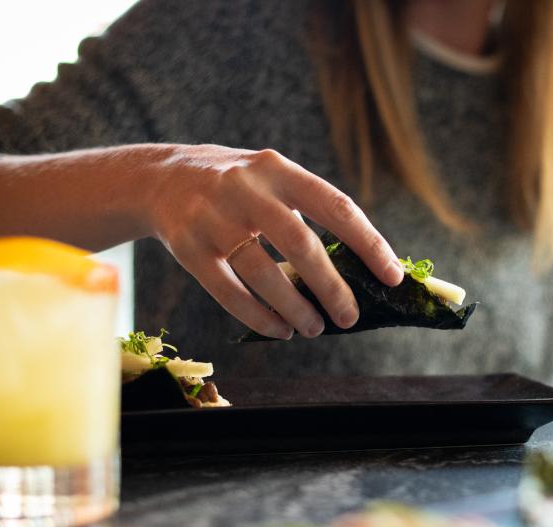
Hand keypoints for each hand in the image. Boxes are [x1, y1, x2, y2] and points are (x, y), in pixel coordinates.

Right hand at [143, 144, 403, 338]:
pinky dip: (259, 317)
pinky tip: (280, 330)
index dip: (369, 244)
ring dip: (295, 308)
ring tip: (315, 328)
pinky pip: (228, 292)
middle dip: (331, 287)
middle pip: (300, 244)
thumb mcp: (272, 179)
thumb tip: (359, 267)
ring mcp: (213, 218)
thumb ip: (308, 212)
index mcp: (278, 169)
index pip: (336, 206)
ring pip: (263, 274)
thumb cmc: (237, 188)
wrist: (160, 179)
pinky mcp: (188, 248)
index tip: (392, 277)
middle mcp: (246, 189)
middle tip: (350, 317)